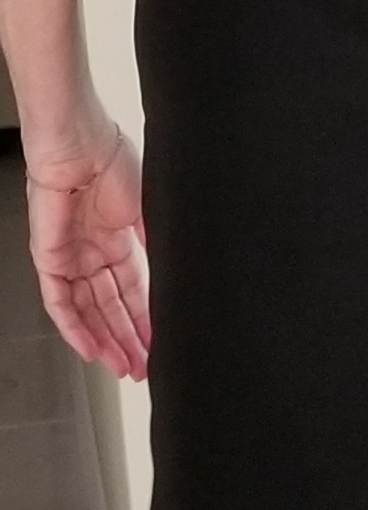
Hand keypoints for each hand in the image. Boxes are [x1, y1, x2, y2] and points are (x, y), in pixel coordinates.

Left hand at [25, 123, 150, 380]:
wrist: (82, 141)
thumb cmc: (112, 159)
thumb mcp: (147, 211)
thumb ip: (155, 247)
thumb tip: (176, 278)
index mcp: (115, 239)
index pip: (131, 291)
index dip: (144, 320)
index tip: (158, 345)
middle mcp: (90, 252)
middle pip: (108, 308)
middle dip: (127, 341)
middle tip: (143, 369)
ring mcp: (69, 256)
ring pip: (85, 311)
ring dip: (105, 341)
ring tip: (124, 367)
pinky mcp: (48, 256)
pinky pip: (59, 302)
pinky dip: (75, 328)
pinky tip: (92, 349)